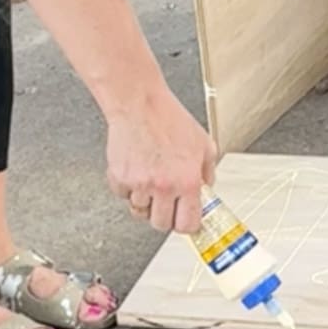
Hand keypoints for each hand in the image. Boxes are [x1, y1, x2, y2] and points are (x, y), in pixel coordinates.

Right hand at [106, 89, 217, 233]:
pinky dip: (127, 188)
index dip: (186, 225)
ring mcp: (140, 184)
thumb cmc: (169, 118)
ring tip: (151, 179)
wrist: (139, 103)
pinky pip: (122, 196)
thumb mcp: (204, 144)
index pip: (187, 224)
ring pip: (139, 211)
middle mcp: (164, 186)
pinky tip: (136, 170)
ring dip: (145, 200)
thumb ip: (208, 172)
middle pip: (161, 224)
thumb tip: (207, 192)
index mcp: (188, 181)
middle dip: (165, 216)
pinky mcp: (119, 177)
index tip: (185, 221)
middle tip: (167, 202)